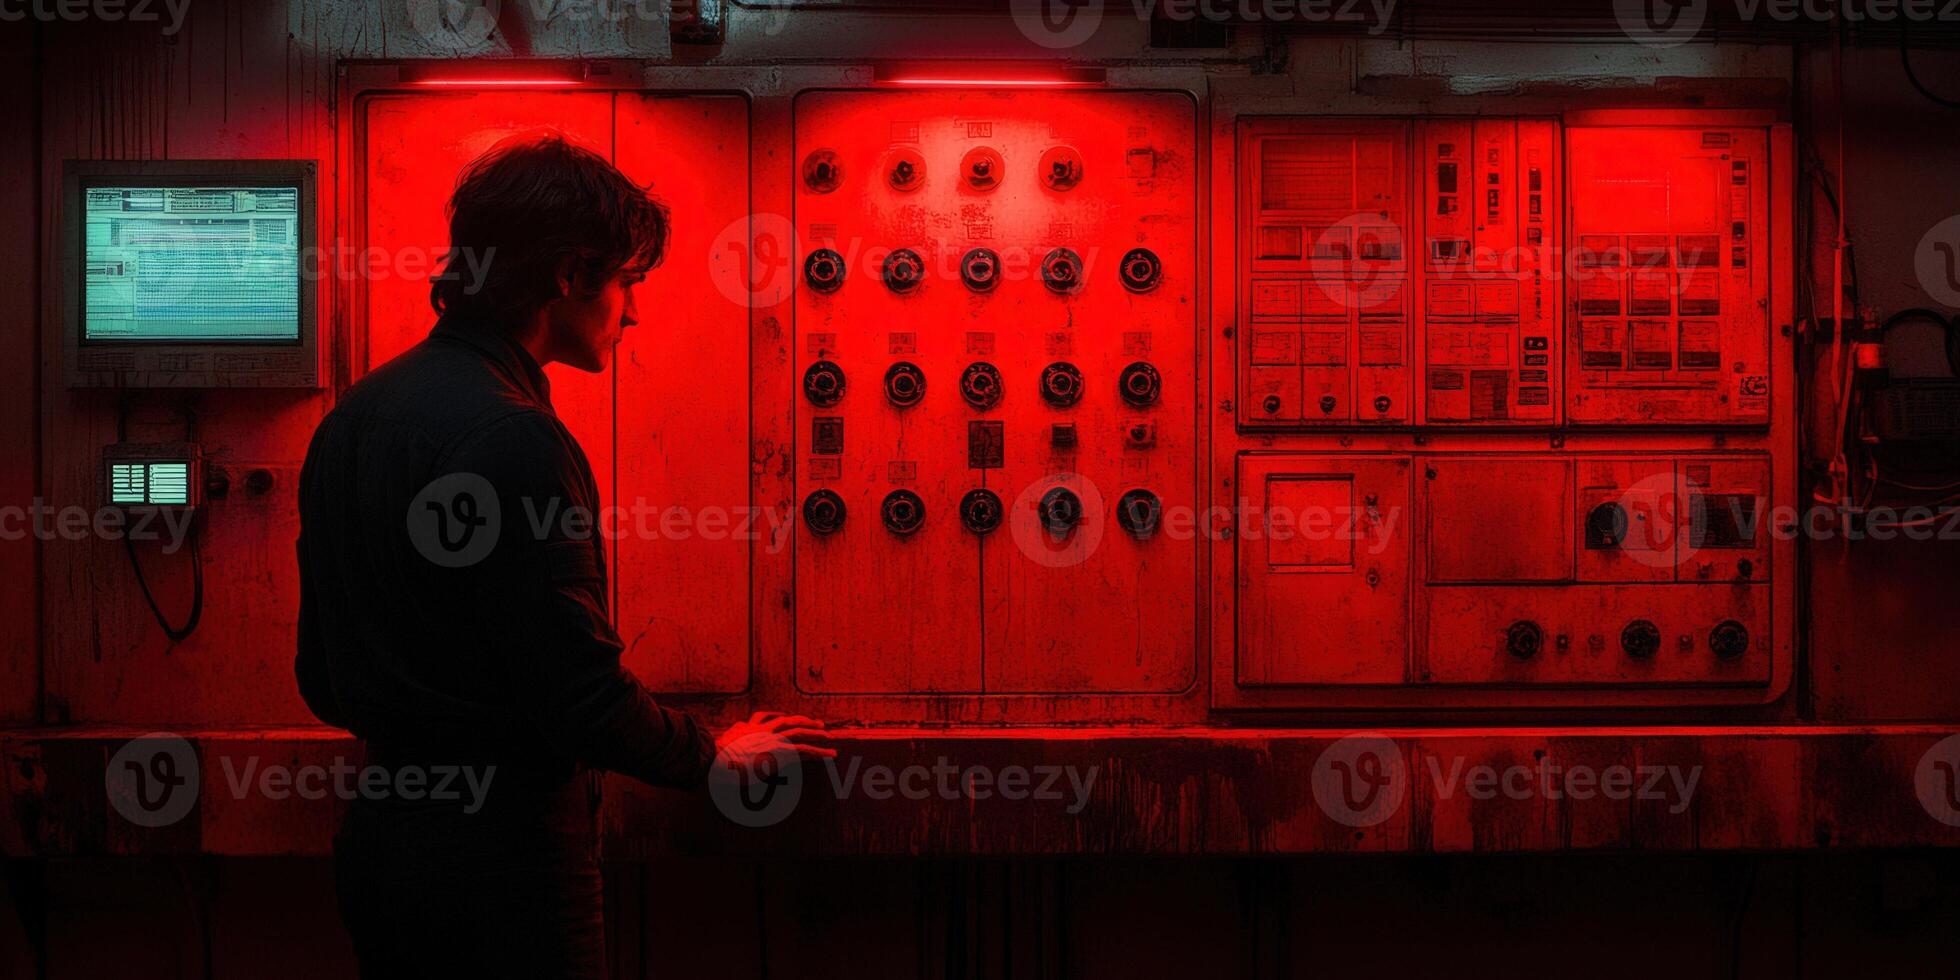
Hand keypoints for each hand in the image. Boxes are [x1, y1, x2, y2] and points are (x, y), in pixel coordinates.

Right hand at [715, 711, 834, 774]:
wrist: (718, 760)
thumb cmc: (717, 756)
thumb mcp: (725, 740)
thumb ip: (736, 732)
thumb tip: (737, 727)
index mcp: (751, 727)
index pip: (769, 718)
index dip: (782, 718)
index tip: (790, 720)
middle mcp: (765, 730)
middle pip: (789, 721)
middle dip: (805, 721)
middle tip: (818, 724)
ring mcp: (774, 739)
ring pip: (801, 732)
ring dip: (817, 734)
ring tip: (829, 737)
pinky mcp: (781, 752)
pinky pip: (805, 750)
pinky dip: (820, 752)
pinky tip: (831, 755)